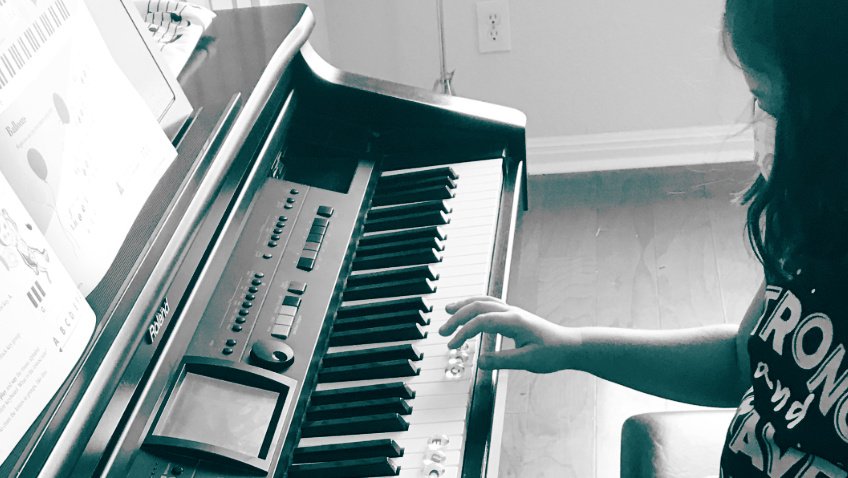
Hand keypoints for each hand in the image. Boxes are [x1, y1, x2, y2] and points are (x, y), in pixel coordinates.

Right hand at [438, 296, 577, 372]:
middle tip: (442, 332)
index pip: (481, 321)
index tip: (452, 345)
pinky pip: (489, 304)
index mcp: (514, 321)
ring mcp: (512, 312)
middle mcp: (511, 312)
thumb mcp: (528, 361)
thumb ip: (503, 360)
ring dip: (464, 306)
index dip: (464, 332)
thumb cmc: (552, 353)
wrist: (569, 345)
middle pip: (478, 306)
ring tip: (447, 311)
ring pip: (483, 301)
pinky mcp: (512, 316)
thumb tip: (480, 362)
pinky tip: (467, 310)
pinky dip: (474, 305)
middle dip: (457, 318)